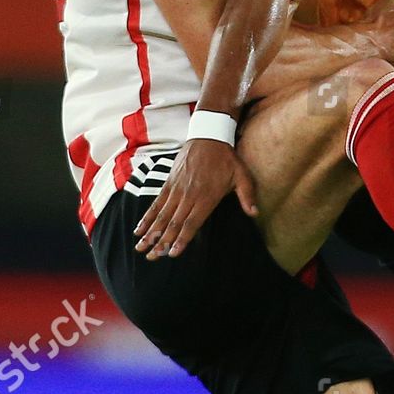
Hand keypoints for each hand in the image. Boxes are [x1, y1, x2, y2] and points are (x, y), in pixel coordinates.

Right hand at [133, 138, 257, 259]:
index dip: (182, 239)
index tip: (172, 253)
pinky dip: (147, 217)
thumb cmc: (227, 159)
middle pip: (174, 223)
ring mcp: (177, 189)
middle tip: (152, 257)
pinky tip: (139, 229)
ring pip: (162, 215)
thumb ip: (247, 196)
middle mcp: (189, 196)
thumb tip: (254, 213)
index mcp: (207, 197)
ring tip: (141, 248)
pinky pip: (156, 203)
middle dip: (162, 242)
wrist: (208, 136)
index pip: (192, 223)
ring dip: (151, 233)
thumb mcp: (242, 175)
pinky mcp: (169, 183)